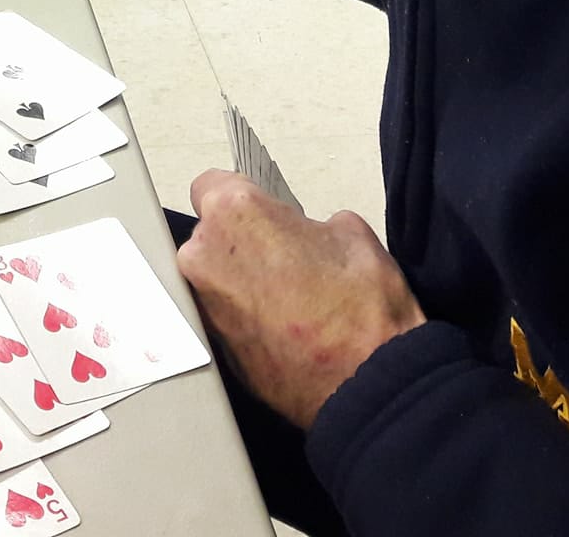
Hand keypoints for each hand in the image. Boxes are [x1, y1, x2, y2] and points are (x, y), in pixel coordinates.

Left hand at [177, 172, 425, 428]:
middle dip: (241, 243)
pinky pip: (224, 316)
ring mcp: (204, 304)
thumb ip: (312, 224)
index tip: (264, 214)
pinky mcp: (213, 346)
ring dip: (242, 282)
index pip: (212, 185)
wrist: (365, 383)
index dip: (242, 199)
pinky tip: (282, 327)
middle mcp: (204, 255)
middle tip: (285, 260)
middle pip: (210, 235)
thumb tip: (308, 236)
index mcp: (233, 213)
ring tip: (288, 299)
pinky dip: (244, 317)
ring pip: (215, 277)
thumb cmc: (360, 304)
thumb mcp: (351, 232)